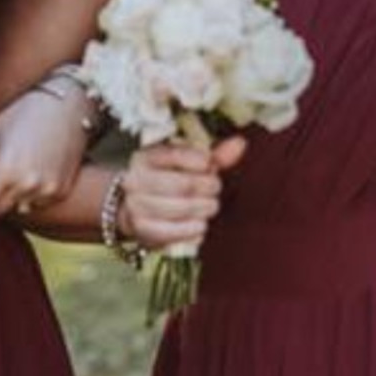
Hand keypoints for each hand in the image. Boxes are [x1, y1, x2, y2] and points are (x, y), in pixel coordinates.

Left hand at [0, 89, 90, 218]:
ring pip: (14, 207)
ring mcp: (48, 190)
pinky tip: (38, 166)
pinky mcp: (61, 191)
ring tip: (22, 163)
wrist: (70, 106)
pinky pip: (34, 202)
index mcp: (7, 168)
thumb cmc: (25, 113)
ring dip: (11, 192)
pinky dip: (31, 191)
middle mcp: (29, 184)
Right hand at [118, 137, 245, 249]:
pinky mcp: (142, 229)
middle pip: (184, 184)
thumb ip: (215, 155)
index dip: (201, 161)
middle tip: (214, 189)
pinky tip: (200, 224)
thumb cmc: (171, 181)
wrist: (138, 208)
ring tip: (210, 206)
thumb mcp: (189, 164)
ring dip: (204, 209)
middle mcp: (136, 179)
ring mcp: (136, 205)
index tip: (210, 165)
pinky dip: (193, 229)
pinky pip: (174, 231)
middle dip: (208, 187)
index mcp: (146, 157)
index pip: (176, 154)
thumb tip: (240, 143)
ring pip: (181, 208)